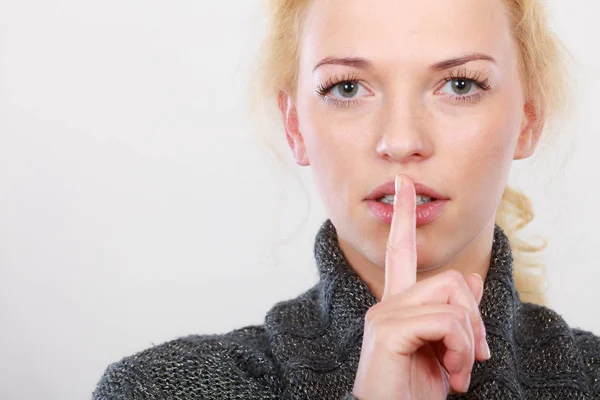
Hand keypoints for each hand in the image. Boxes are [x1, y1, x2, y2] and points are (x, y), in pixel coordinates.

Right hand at [351, 175, 490, 399]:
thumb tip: (474, 280)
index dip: (403, 216)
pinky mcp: (388, 330)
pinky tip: (451, 375)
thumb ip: (456, 314)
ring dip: (469, 341)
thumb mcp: (446, 350)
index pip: (400, 250)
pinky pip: (444, 321)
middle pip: (451, 279)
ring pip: (452, 299)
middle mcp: (387, 302)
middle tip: (475, 357)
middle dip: (476, 319)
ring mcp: (385, 314)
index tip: (403, 184)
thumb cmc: (414, 391)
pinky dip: (460, 350)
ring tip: (459, 371)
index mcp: (398, 305)